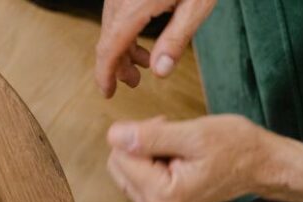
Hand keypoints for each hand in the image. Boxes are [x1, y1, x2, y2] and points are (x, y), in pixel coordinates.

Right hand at [96, 0, 216, 97]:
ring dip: (123, 48)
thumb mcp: (196, 6)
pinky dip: (125, 31)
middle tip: (135, 82)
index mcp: (135, 6)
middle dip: (118, 65)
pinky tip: (143, 37)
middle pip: (107, 39)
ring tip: (145, 63)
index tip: (107, 92)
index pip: (109, 49)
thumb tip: (159, 73)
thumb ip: (176, 40)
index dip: (105, 74)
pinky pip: (117, 13)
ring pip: (111, 26)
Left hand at [106, 115, 302, 201]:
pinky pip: (136, 176)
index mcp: (161, 196)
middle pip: (118, 164)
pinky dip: (151, 160)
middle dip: (140, 143)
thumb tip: (113, 136)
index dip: (140, 133)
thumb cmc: (235, 148)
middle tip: (173, 135)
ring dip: (146, 150)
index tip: (168, 127)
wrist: (260, 166)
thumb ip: (150, 137)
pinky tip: (176, 156)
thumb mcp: (194, 135)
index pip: (120, 155)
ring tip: (178, 146)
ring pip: (125, 168)